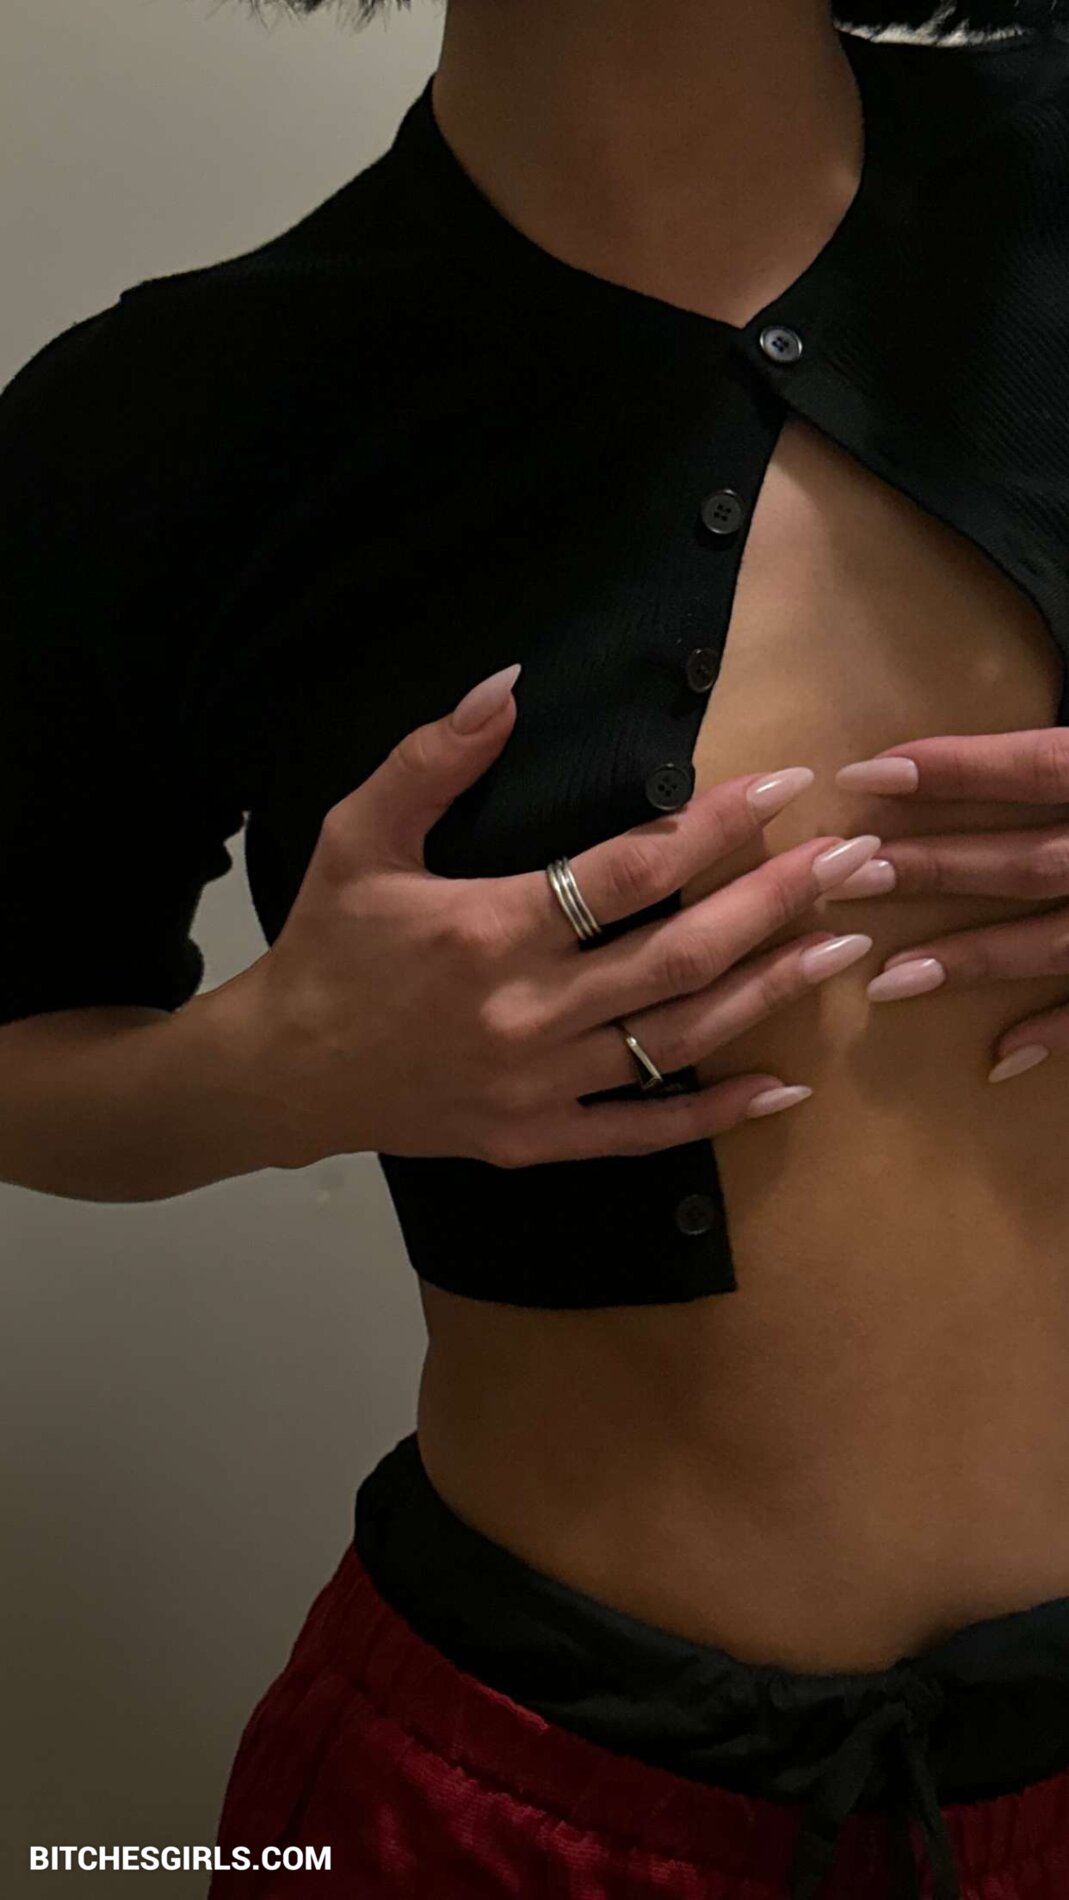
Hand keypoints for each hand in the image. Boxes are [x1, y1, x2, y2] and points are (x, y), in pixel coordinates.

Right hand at [230, 662, 879, 1169]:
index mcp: (489, 930)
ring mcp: (538, 1085)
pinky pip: (643, 1132)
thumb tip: (508, 683)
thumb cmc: (328, 944)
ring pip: (680, 1040)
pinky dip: (717, 1114)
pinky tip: (784, 1086)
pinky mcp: (537, 1139)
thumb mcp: (359, 835)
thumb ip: (432, 758)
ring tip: (846, 946)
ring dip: (770, 991)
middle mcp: (527, 1011)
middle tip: (853, 862)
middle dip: (777, 902)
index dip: (718, 825)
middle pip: (681, 953)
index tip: (786, 785)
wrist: (280, 1073)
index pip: (630, 871)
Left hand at [826, 728, 1068, 1081]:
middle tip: (846, 878)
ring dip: (969, 960)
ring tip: (886, 981)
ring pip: (1050, 942)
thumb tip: (968, 750)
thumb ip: (1060, 757)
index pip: (1031, 768)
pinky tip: (998, 1058)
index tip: (860, 777)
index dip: (951, 770)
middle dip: (932, 870)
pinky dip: (1056, 1032)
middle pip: (1022, 863)